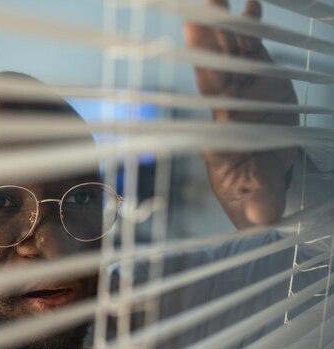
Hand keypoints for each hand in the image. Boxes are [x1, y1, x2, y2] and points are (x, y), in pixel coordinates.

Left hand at [184, 0, 297, 227]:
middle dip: (207, 38)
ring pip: (231, 52)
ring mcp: (243, 88)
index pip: (212, 94)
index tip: (193, 40)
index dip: (206, 67)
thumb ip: (261, 202)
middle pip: (215, 65)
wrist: (263, 174)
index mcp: (223, 128)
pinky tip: (249, 6)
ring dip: (223, 24)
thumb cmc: (251, 188)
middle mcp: (227, 103)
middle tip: (197, 7)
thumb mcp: (258, 198)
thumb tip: (264, 219)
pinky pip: (253, 50)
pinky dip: (251, 29)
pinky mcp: (260, 80)